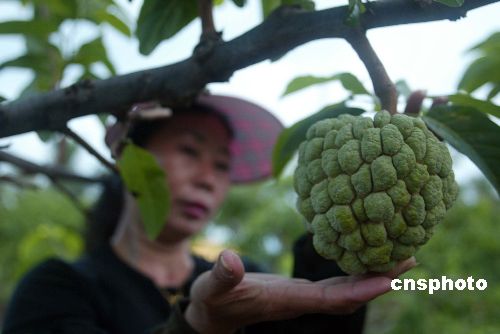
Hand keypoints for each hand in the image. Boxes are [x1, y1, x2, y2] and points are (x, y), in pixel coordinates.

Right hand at [185, 249, 415, 333]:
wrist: (215, 311)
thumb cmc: (214, 301)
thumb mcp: (212, 288)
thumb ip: (222, 277)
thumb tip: (230, 260)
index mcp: (286, 301)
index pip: (330, 299)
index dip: (360, 291)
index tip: (390, 279)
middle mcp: (302, 301)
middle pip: (349, 295)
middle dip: (380, 280)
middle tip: (411, 259)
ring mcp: (303, 296)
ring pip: (346, 288)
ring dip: (373, 274)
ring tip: (400, 254)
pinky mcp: (301, 288)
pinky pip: (336, 280)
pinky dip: (355, 269)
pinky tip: (366, 253)